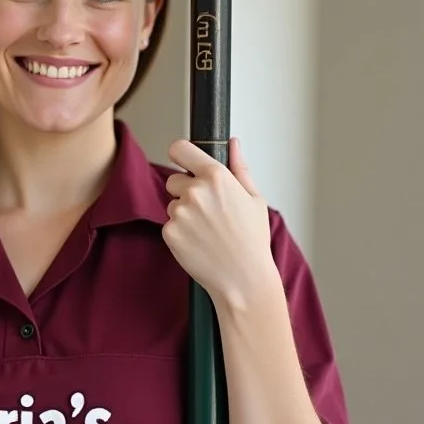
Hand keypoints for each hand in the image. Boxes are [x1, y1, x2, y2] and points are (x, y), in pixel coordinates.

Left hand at [162, 137, 278, 307]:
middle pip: (174, 179)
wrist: (243, 278)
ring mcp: (180, 212)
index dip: (181, 154)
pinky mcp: (169, 232)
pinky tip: (199, 242)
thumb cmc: (252, 240)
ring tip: (207, 231)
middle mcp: (195, 191)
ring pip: (172, 204)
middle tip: (207, 212)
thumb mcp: (254, 199)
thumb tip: (233, 144)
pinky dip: (180, 232)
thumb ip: (239, 168)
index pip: (180, 149)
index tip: (183, 161)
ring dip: (183, 214)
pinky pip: (169, 225)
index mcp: (216, 177)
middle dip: (185, 191)